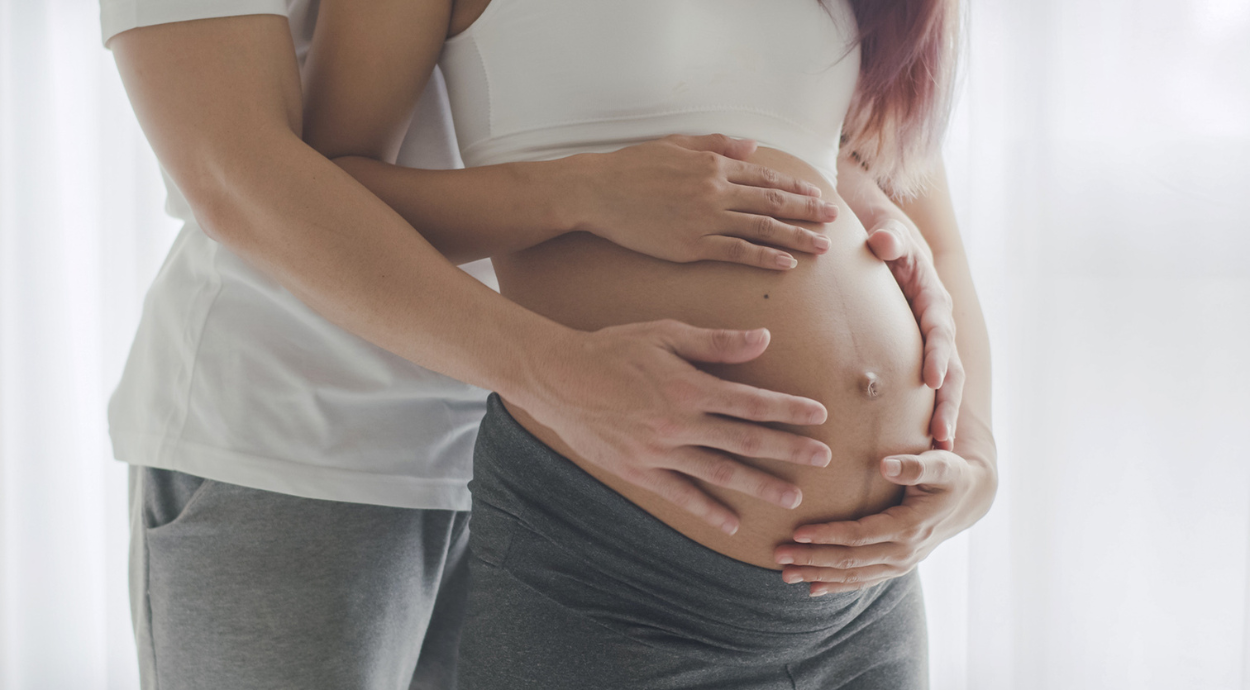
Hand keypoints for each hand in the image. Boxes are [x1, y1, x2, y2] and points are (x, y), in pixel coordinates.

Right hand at [517, 320, 833, 535]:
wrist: (556, 377)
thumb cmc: (612, 348)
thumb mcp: (664, 334)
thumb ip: (715, 342)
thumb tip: (763, 339)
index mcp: (689, 386)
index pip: (751, 402)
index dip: (789, 409)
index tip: (820, 415)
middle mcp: (678, 423)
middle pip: (745, 441)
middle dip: (789, 450)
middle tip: (824, 459)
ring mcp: (658, 451)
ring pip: (719, 472)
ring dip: (759, 485)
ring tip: (792, 496)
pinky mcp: (637, 470)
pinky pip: (679, 494)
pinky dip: (707, 510)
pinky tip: (732, 524)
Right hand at [575, 134, 838, 269]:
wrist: (597, 191)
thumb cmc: (631, 167)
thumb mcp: (675, 144)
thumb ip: (715, 145)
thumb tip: (751, 146)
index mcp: (712, 165)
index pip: (764, 176)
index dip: (794, 187)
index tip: (816, 195)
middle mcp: (715, 190)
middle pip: (771, 201)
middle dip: (806, 211)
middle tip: (832, 218)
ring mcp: (705, 219)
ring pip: (761, 228)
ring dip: (795, 237)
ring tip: (821, 246)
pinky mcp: (691, 245)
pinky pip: (736, 252)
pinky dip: (764, 258)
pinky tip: (785, 264)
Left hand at [773, 448, 994, 595]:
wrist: (970, 499)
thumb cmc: (951, 474)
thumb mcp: (941, 464)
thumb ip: (915, 465)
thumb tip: (886, 464)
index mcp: (911, 526)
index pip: (860, 535)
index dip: (828, 535)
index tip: (798, 531)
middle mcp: (905, 551)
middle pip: (850, 560)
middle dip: (812, 559)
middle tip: (779, 555)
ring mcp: (902, 563)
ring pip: (854, 576)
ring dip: (818, 575)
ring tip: (785, 575)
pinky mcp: (897, 566)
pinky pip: (864, 581)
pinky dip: (838, 586)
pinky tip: (813, 588)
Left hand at [866, 219, 964, 448]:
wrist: (888, 235)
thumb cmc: (885, 234)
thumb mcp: (888, 229)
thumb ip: (889, 237)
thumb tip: (883, 242)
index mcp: (932, 296)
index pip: (938, 329)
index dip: (937, 354)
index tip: (932, 379)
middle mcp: (939, 321)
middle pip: (950, 366)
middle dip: (947, 401)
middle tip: (941, 435)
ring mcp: (932, 339)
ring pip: (945, 382)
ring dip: (943, 414)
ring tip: (938, 451)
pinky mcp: (921, 350)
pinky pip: (929, 384)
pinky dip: (928, 410)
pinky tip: (920, 444)